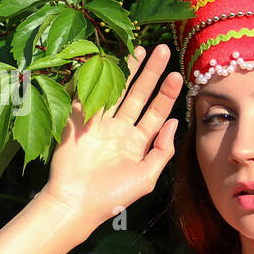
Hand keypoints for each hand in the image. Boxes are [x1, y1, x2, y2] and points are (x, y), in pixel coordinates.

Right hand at [42, 44, 181, 230]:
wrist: (75, 204)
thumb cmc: (113, 197)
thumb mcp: (147, 177)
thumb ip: (162, 151)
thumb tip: (175, 122)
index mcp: (138, 142)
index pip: (156, 112)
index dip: (167, 94)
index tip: (177, 74)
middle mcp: (120, 129)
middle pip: (139, 95)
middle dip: (150, 73)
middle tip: (162, 49)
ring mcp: (99, 123)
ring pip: (116, 91)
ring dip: (127, 71)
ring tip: (140, 49)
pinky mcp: (78, 121)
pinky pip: (89, 96)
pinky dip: (96, 79)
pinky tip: (106, 61)